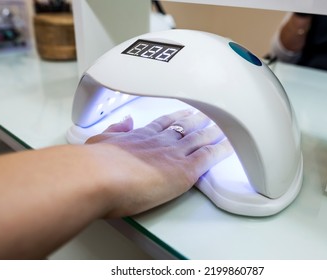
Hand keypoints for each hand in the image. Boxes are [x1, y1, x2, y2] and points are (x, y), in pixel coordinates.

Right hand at [86, 110, 232, 216]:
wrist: (102, 176)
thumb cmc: (96, 164)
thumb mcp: (99, 141)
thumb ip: (114, 131)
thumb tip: (123, 122)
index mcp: (142, 136)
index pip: (164, 124)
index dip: (176, 119)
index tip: (184, 114)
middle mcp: (161, 142)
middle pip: (186, 128)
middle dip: (198, 122)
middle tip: (209, 117)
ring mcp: (176, 154)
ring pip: (200, 139)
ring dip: (213, 133)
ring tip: (224, 128)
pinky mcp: (186, 170)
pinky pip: (210, 157)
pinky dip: (222, 150)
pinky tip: (230, 146)